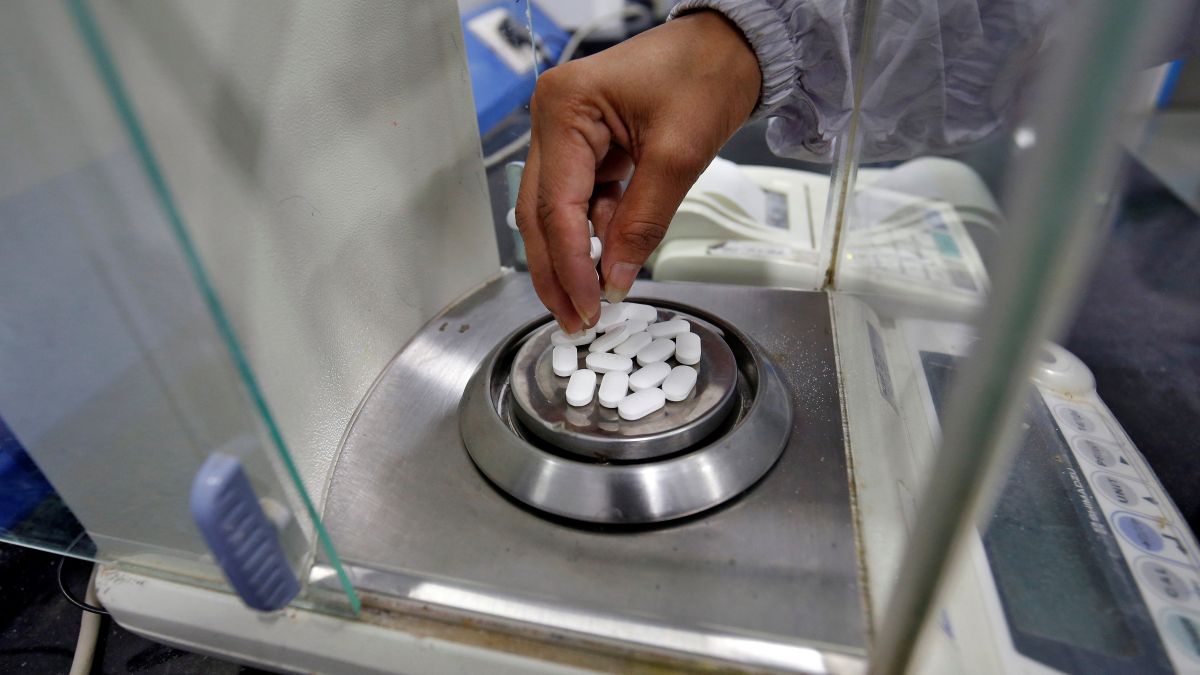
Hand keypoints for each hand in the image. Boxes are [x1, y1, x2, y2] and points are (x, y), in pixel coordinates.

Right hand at [515, 10, 759, 332]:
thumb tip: (614, 278)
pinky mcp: (587, 147)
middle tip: (576, 320)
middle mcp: (552, 118)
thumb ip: (643, 222)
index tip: (587, 307)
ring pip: (555, 213)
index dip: (569, 264)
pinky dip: (594, 234)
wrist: (729, 45)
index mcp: (565, 108)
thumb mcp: (679, 154)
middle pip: (541, 214)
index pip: (555, 205)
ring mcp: (566, 133)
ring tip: (591, 302)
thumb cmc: (705, 73)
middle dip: (558, 272)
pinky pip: (581, 201)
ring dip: (573, 258)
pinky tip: (607, 263)